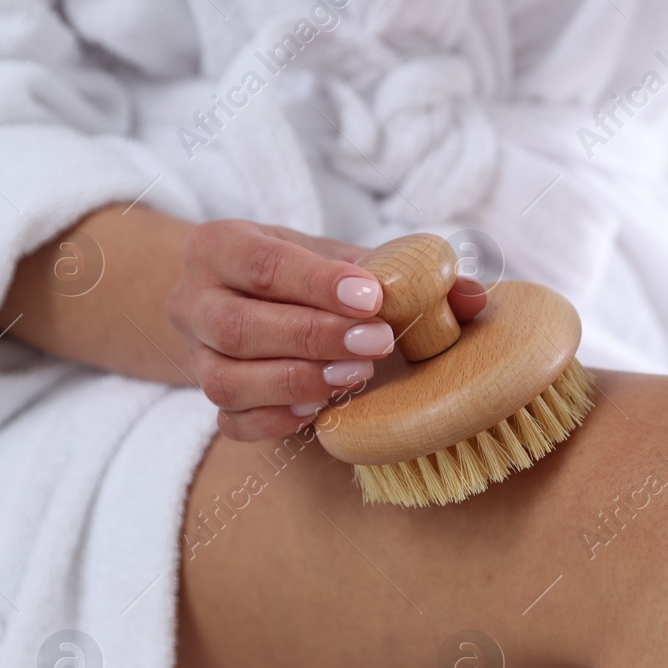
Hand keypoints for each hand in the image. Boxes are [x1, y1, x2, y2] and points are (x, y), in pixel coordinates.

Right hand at [164, 219, 486, 440]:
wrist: (242, 299)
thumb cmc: (306, 276)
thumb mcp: (346, 259)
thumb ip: (410, 272)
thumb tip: (474, 297)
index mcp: (220, 245)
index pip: (261, 263)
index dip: (317, 283)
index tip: (372, 297)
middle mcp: (192, 300)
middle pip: (236, 325)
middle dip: (312, 336)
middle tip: (378, 343)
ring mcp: (195, 356)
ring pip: (225, 380)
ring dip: (296, 382)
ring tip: (355, 377)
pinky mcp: (210, 401)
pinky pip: (231, 422)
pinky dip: (276, 420)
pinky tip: (321, 411)